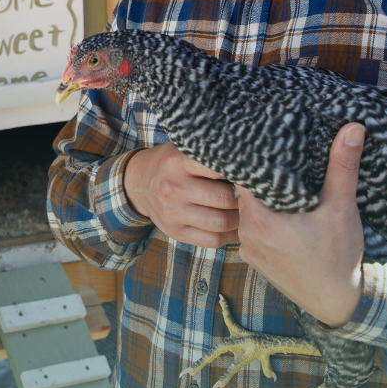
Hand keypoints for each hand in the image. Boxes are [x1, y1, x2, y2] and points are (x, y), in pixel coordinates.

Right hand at [123, 142, 238, 247]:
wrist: (137, 183)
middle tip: (249, 195)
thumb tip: (248, 157)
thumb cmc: (169, 163)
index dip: (240, 172)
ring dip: (239, 219)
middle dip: (242, 198)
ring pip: (221, 222)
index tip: (249, 174)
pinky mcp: (174, 231)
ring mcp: (172, 212)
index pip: (219, 167)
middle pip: (224, 198)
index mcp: (177, 161)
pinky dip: (229, 235)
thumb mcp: (183, 147)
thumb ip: (209, 150)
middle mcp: (173, 187)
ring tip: (243, 210)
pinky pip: (212, 240)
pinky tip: (232, 226)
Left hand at [235, 123, 365, 326]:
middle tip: (273, 158)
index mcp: (260, 218)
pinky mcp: (254, 260)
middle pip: (243, 192)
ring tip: (277, 183)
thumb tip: (352, 128)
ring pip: (247, 212)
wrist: (339, 303)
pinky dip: (262, 220)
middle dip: (259, 178)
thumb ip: (342, 166)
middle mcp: (246, 233)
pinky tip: (280, 213)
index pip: (243, 176)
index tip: (262, 143)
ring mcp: (248, 249)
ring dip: (261, 200)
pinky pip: (252, 231)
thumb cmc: (339, 255)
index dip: (251, 158)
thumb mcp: (342, 207)